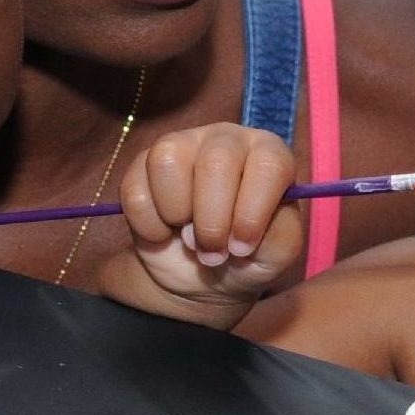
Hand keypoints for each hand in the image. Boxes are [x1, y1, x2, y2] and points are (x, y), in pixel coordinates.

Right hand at [110, 124, 304, 323]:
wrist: (200, 274)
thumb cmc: (247, 257)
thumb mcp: (275, 256)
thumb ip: (278, 238)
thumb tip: (242, 232)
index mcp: (268, 155)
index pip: (268, 166)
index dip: (253, 212)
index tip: (242, 247)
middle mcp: (226, 140)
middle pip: (216, 162)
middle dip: (212, 221)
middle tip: (213, 252)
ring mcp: (182, 144)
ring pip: (168, 161)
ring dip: (177, 214)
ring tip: (188, 237)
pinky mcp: (143, 164)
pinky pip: (136, 190)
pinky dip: (149, 225)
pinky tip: (165, 232)